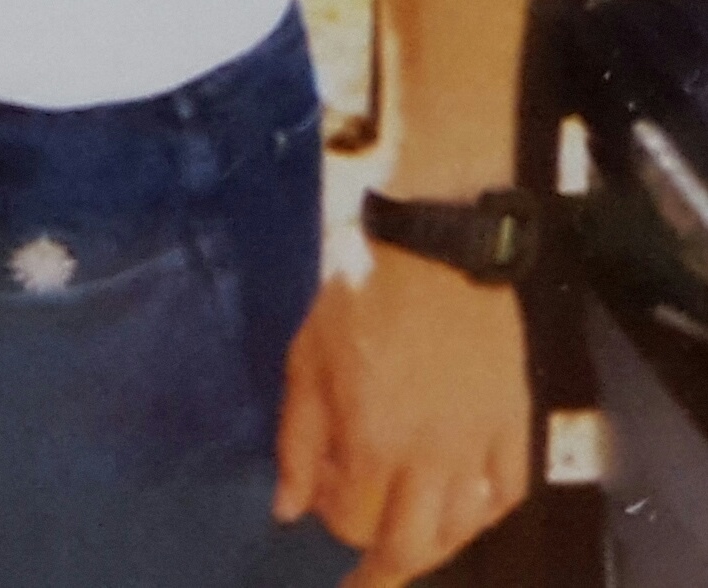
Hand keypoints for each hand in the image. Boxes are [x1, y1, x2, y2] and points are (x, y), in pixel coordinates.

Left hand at [274, 250, 531, 582]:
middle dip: (381, 572)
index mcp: (372, 439)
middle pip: (410, 547)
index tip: (322, 502)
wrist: (436, 250)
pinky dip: (481, 516)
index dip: (332, 519)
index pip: (352, 520)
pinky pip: (503, 497)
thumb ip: (297, 440)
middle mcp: (430, 458)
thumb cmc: (360, 295)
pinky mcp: (515, 430)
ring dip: (430, 550)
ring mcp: (478, 447)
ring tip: (408, 548)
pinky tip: (461, 513)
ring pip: (459, 532)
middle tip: (364, 582)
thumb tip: (288, 510)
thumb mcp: (306, 358)